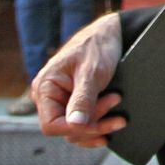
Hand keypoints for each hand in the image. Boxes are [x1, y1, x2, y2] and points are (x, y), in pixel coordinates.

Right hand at [33, 14, 125, 146]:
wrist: (108, 35)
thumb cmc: (96, 47)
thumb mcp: (92, 72)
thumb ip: (82, 99)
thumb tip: (75, 124)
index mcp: (44, 87)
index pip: (51, 125)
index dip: (75, 129)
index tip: (99, 123)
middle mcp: (47, 97)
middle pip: (66, 129)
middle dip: (93, 124)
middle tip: (116, 104)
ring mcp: (60, 101)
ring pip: (75, 130)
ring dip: (98, 126)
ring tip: (120, 116)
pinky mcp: (73, 104)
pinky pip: (81, 125)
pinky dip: (97, 126)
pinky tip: (112, 123)